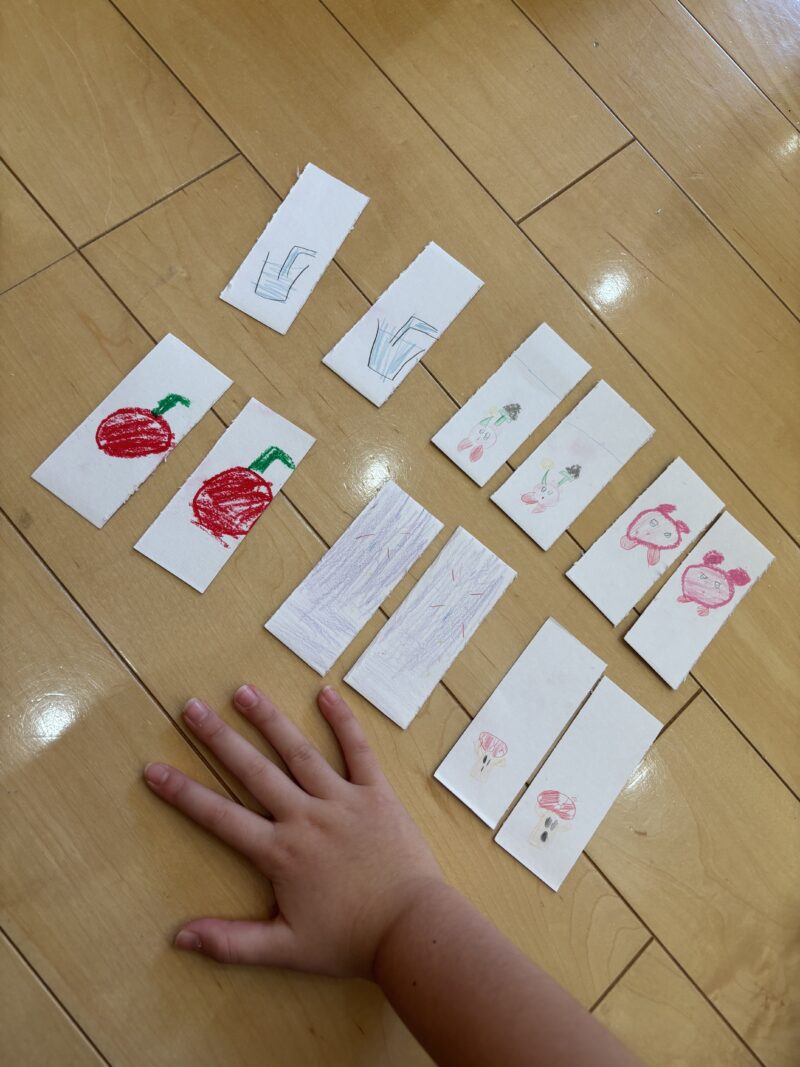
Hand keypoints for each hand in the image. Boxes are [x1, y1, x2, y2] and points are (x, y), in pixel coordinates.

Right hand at [143, 685, 443, 977]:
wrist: (411, 929)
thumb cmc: (349, 941)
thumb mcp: (285, 949)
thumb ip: (231, 942)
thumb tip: (179, 937)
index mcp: (280, 852)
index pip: (220, 816)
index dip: (184, 793)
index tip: (154, 769)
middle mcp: (305, 817)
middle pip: (254, 770)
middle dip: (219, 738)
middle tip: (191, 707)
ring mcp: (342, 800)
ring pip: (299, 752)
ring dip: (269, 720)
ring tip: (244, 691)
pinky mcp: (375, 793)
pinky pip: (357, 751)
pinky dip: (343, 721)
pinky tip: (326, 694)